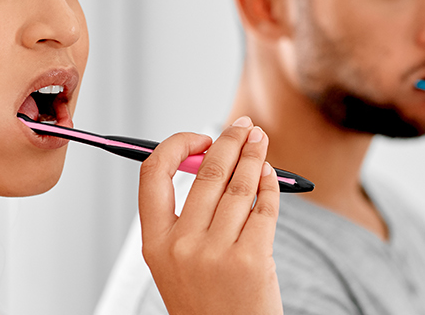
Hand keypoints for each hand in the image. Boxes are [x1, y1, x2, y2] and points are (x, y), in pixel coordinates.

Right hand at [138, 116, 282, 314]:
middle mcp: (181, 246)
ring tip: (261, 142)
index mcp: (154, 244)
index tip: (199, 138)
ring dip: (255, 156)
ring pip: (240, 186)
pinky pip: (264, 208)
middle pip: (206, 172)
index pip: (153, 174)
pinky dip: (271, 186)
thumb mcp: (177, 264)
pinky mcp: (252, 260)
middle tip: (244, 127)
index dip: (176, 146)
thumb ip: (186, 217)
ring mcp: (216, 253)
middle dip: (229, 141)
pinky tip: (271, 177)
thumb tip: (210, 159)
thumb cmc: (207, 302)